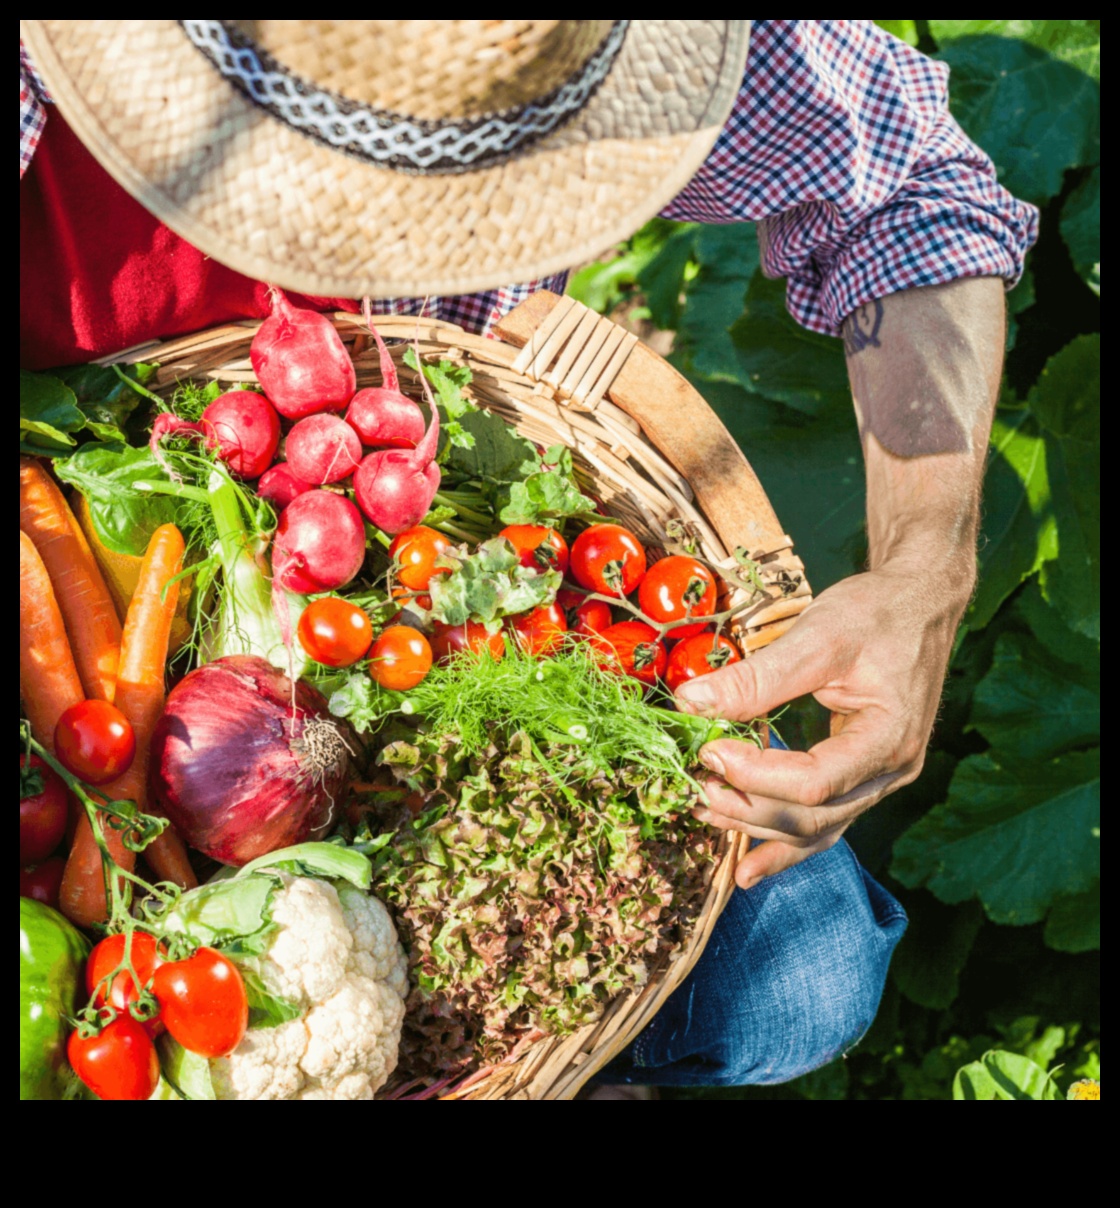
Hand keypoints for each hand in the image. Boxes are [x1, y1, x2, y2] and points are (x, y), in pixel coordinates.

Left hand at [675, 563, 967, 888]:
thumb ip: (757, 676)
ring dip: (757, 828)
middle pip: (813, 817)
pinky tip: (747, 864)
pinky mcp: (862, 775)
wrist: (920, 602)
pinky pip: (822, 820)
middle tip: (692, 786)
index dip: (755, 775)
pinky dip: (782, 839)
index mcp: (890, 738)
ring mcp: (879, 779)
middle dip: (748, 808)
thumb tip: (690, 703)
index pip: (814, 782)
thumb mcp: (819, 635)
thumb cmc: (878, 612)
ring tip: (703, 814)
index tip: (708, 751)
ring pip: (815, 828)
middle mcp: (891, 772)